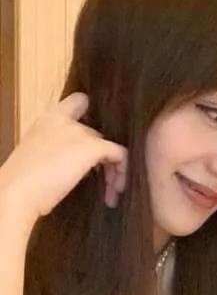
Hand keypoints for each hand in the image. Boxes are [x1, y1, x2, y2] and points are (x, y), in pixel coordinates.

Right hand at [0, 93, 127, 222]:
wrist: (16, 193)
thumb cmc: (23, 183)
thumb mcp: (38, 154)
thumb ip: (58, 147)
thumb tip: (78, 161)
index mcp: (47, 119)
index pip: (79, 101)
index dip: (91, 119)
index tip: (94, 142)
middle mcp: (64, 119)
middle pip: (97, 134)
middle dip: (102, 157)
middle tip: (104, 179)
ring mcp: (79, 131)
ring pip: (109, 146)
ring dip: (114, 169)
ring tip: (111, 190)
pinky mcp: (92, 146)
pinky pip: (119, 154)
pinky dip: (121, 172)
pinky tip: (113, 191)